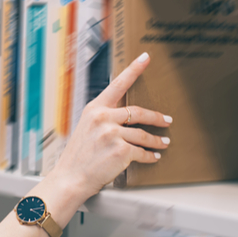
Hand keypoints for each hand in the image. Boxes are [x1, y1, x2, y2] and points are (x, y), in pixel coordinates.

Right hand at [47, 52, 170, 202]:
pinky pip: (142, 152)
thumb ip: (104, 118)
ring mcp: (112, 134)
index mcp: (94, 109)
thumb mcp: (86, 128)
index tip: (145, 58)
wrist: (70, 178)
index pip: (117, 84)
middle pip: (139, 112)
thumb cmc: (78, 156)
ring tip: (163, 142)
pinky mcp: (121, 150)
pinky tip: (153, 157)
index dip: (133, 70)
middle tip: (167, 120)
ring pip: (144, 134)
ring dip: (157, 140)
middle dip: (157, 117)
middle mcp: (103, 118)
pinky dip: (150, 156)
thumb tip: (126, 117)